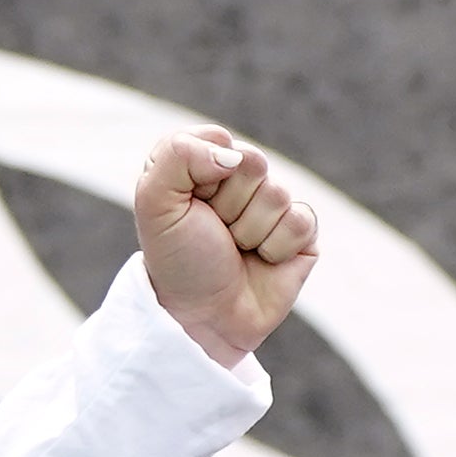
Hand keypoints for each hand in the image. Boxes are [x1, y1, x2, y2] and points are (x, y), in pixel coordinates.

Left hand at [131, 124, 317, 368]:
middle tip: (213, 232)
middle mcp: (236, 179)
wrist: (202, 318)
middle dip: (227, 204)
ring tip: (235, 250)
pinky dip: (276, 247)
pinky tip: (262, 260)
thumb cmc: (178, 262)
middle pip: (252, 162)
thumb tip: (232, 154)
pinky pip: (301, 220)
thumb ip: (178, 156)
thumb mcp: (154, 204)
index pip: (216, 138)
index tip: (186, 205)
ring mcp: (272, 204)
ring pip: (276, 194)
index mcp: (199, 164)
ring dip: (248, 231)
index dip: (199, 174)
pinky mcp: (301, 232)